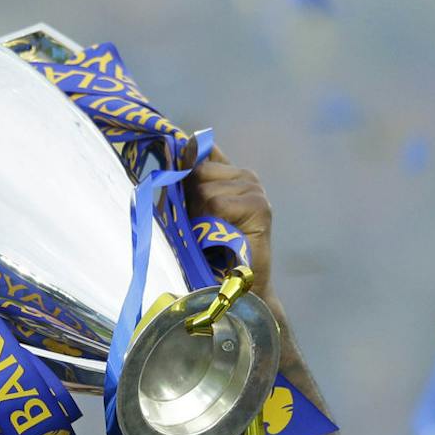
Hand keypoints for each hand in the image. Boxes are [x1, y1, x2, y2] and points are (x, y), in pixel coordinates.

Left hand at [186, 147, 272, 303]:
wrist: (232, 285)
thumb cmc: (208, 251)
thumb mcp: (190, 211)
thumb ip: (185, 183)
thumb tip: (177, 149)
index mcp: (228, 173)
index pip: (201, 150)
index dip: (184, 161)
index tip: (174, 174)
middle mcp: (244, 175)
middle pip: (198, 172)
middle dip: (191, 201)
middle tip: (201, 226)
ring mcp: (254, 188)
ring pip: (206, 190)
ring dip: (201, 217)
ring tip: (211, 235)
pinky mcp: (259, 205)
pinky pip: (218, 203)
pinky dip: (213, 225)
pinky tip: (223, 238)